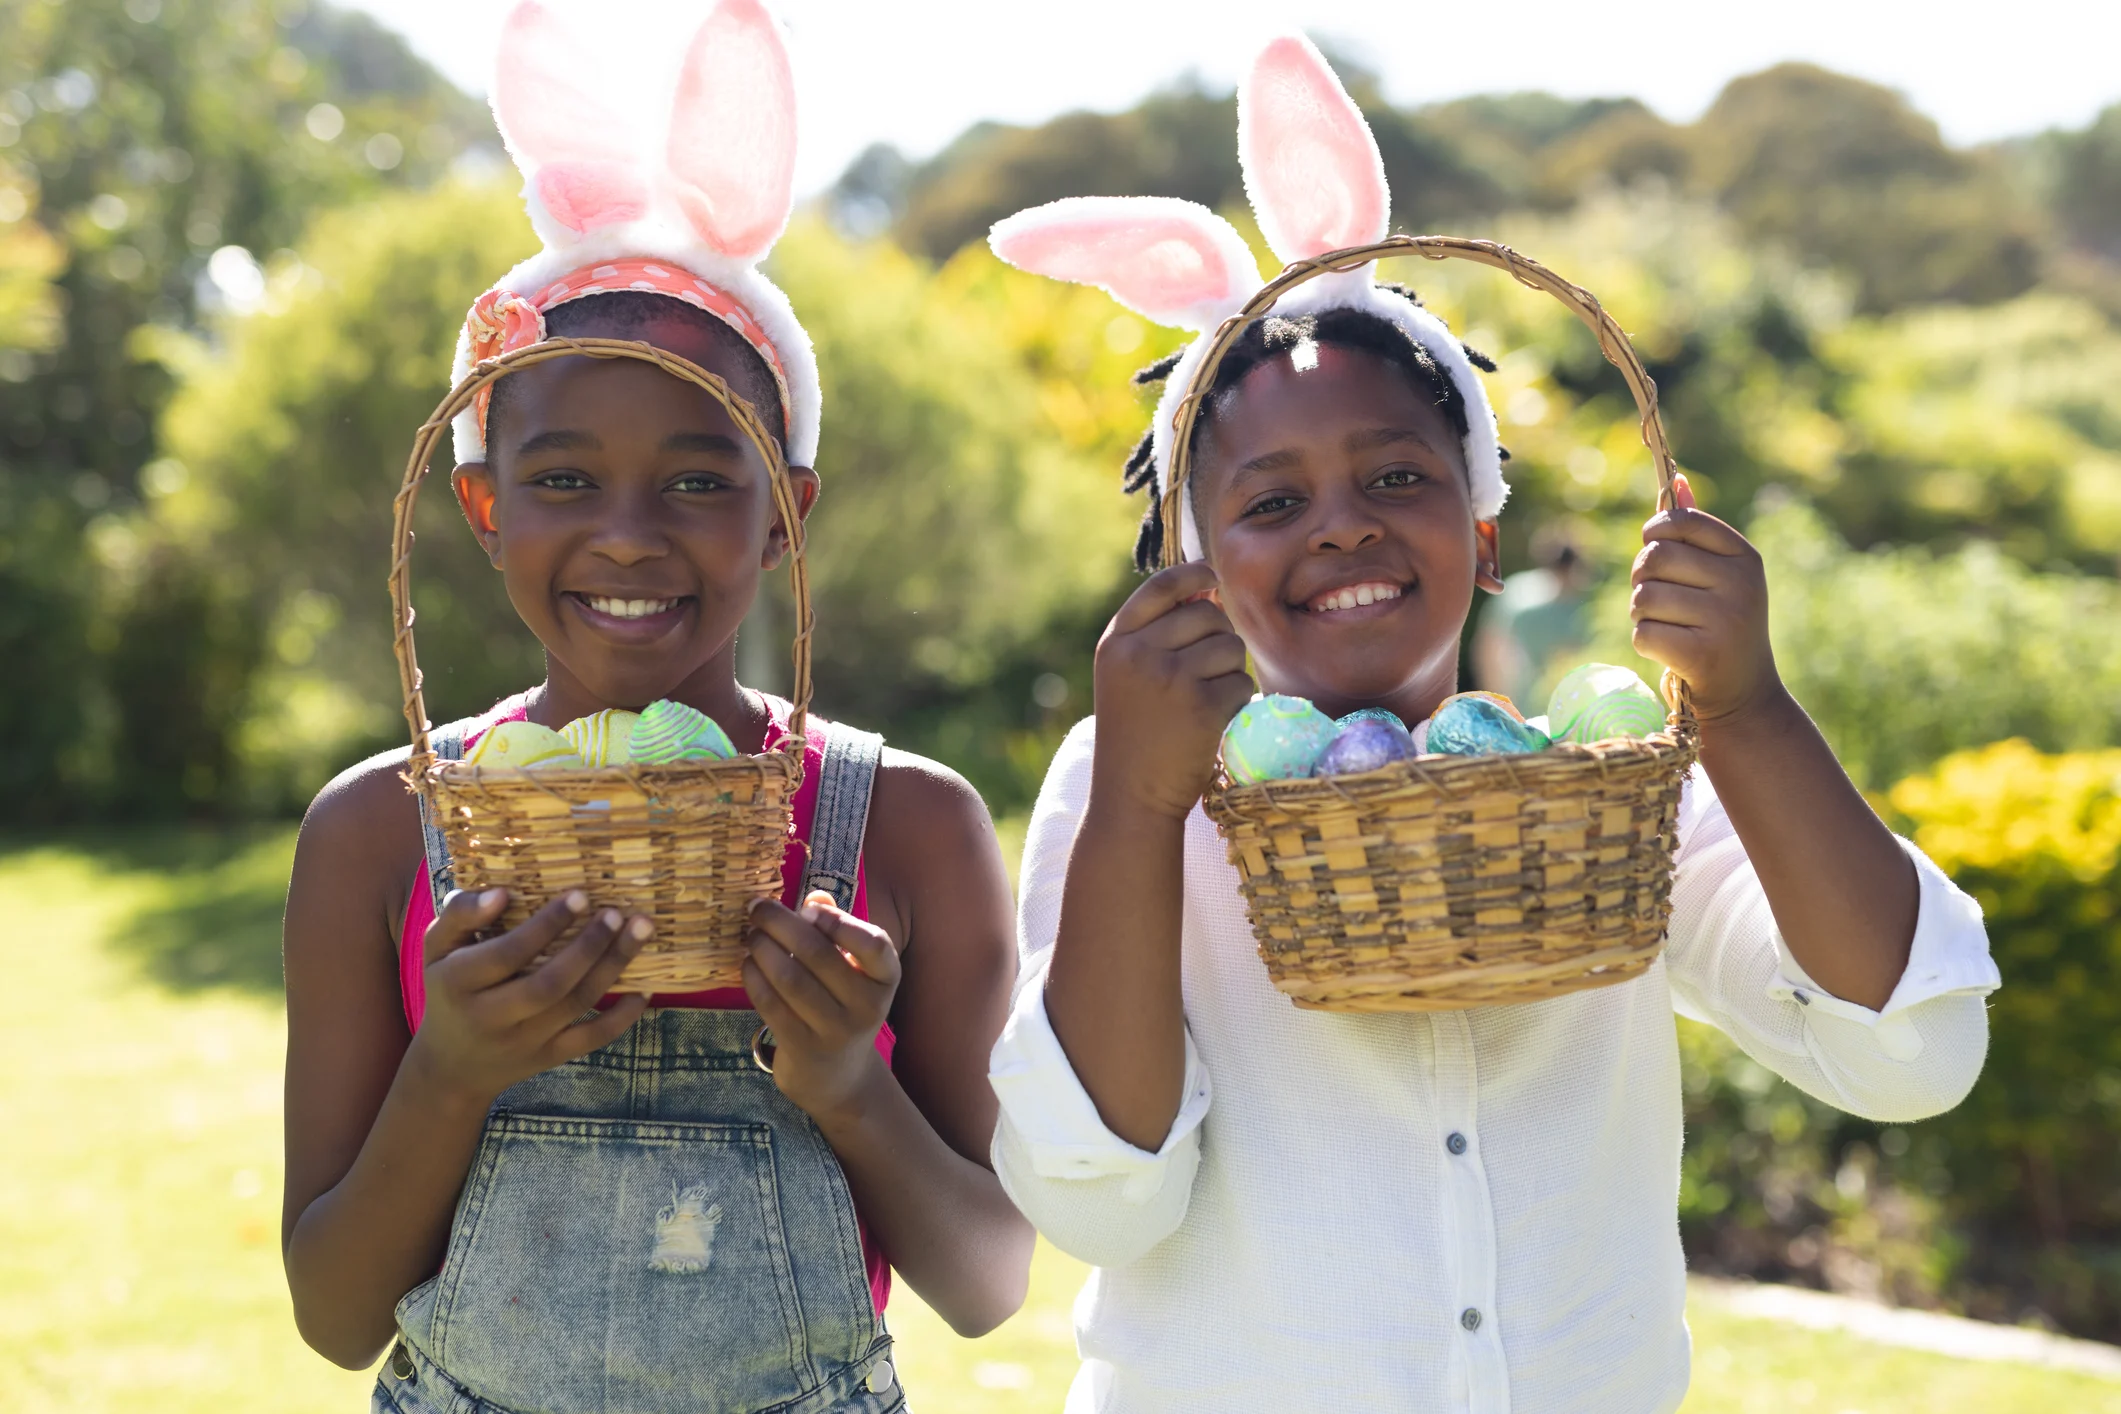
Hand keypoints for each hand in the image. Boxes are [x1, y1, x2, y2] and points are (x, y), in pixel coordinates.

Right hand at [406, 888, 651, 1106]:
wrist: (451, 1067)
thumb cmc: (449, 990)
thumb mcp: (436, 950)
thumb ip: (460, 915)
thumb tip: (502, 892)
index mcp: (458, 983)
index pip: (507, 954)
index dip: (545, 925)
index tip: (580, 895)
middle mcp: (490, 1017)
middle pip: (548, 984)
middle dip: (588, 947)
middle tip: (617, 913)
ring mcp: (523, 1042)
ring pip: (574, 1005)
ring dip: (612, 967)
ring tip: (639, 931)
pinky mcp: (548, 1059)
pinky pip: (590, 1040)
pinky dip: (621, 1017)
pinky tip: (644, 989)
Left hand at [743, 891, 901, 1124]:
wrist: (838, 1076)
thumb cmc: (843, 1006)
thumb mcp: (854, 971)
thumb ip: (838, 930)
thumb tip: (815, 898)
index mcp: (886, 979)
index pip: (874, 944)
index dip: (838, 921)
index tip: (808, 908)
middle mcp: (867, 1006)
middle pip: (818, 954)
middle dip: (780, 923)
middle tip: (757, 909)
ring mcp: (835, 1030)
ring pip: (789, 978)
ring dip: (762, 948)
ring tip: (751, 936)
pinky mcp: (803, 1047)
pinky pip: (771, 1004)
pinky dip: (754, 977)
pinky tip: (748, 964)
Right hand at [1091, 561, 1255, 818]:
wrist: (1132, 796)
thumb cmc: (1134, 734)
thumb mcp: (1125, 675)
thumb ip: (1155, 632)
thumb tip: (1209, 591)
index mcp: (1116, 642)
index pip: (1161, 586)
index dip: (1193, 575)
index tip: (1211, 580)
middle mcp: (1139, 653)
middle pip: (1207, 615)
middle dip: (1218, 638)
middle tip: (1204, 673)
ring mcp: (1171, 679)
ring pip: (1230, 647)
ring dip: (1230, 671)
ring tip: (1204, 700)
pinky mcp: (1203, 706)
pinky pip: (1242, 683)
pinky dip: (1236, 702)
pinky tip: (1213, 722)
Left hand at [1630, 472, 1782, 723]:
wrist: (1744, 695)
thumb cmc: (1720, 626)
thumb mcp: (1719, 575)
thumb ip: (1695, 532)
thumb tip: (1676, 479)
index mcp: (1744, 556)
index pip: (1678, 520)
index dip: (1654, 536)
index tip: (1660, 556)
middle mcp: (1741, 583)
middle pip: (1652, 558)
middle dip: (1641, 578)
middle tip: (1658, 599)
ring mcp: (1725, 619)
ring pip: (1642, 598)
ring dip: (1642, 615)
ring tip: (1669, 627)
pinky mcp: (1703, 655)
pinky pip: (1643, 634)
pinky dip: (1646, 643)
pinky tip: (1669, 651)